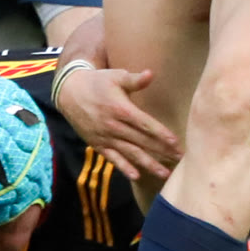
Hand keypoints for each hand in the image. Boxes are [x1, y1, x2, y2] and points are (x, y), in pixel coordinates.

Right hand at [54, 62, 178, 182]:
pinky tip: (136, 176)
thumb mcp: (116, 76)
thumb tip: (151, 74)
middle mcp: (114, 126)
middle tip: (180, 159)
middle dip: (162, 151)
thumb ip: (134, 79)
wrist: (69, 93)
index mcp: (121, 109)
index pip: (146, 124)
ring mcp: (106, 137)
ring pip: (131, 153)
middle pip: (142, 141)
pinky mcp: (98, 144)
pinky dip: (124, 167)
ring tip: (165, 173)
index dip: (161, 134)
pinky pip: (113, 158)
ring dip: (148, 164)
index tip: (176, 143)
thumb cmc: (97, 82)